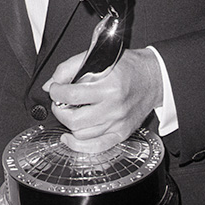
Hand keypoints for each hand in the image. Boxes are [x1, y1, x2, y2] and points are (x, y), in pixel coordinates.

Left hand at [44, 47, 162, 147]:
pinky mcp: (122, 133)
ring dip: (68, 124)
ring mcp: (118, 123)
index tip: (55, 88)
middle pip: (74, 119)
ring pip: (81, 134)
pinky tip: (70, 138)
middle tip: (59, 103)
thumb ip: (69, 68)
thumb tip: (50, 84)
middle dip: (59, 111)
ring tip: (69, 113)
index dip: (56, 92)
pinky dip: (79, 145)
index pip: (71, 95)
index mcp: (109, 86)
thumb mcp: (98, 57)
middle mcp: (114, 107)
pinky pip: (96, 147)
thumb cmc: (127, 67)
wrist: (154, 78)